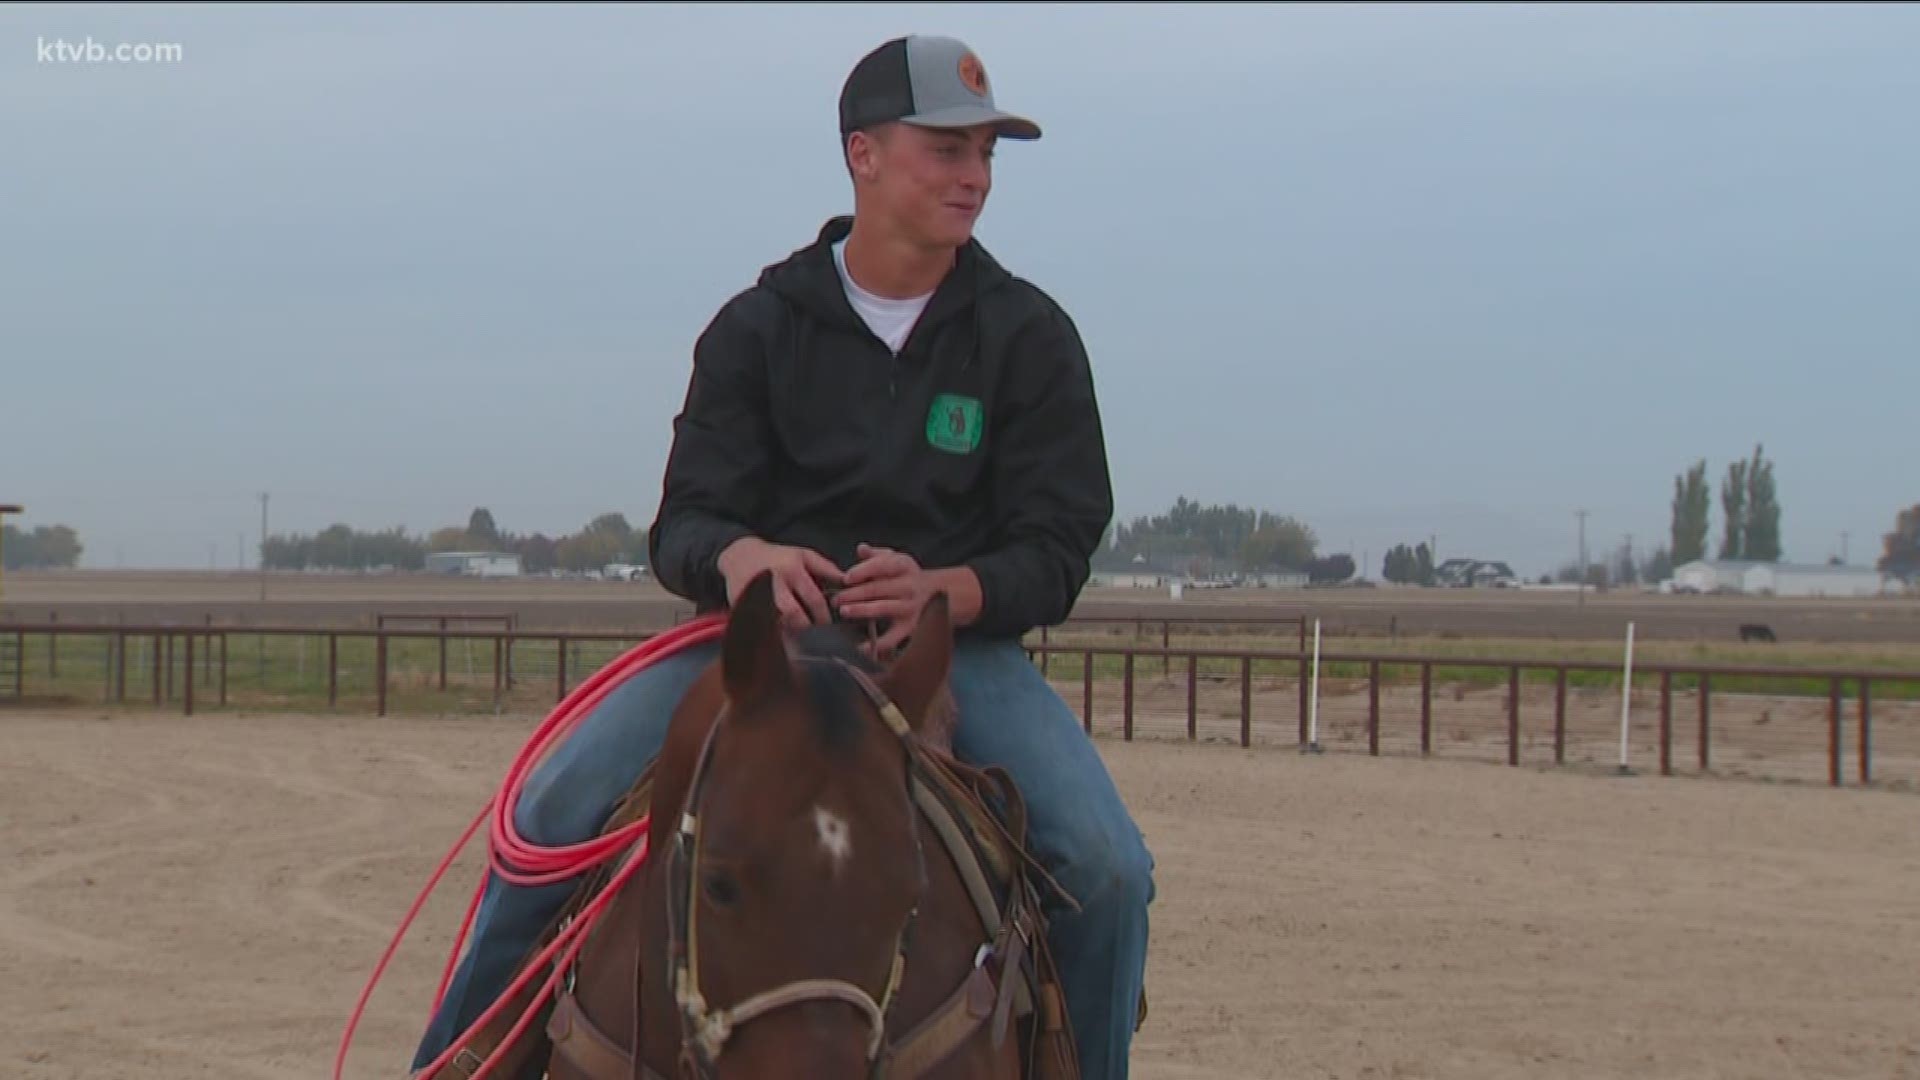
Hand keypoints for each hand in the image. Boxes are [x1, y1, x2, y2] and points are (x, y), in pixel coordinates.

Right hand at [716, 537, 844, 631]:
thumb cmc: (778, 557)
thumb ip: (826, 568)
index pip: (814, 599)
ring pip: (776, 622)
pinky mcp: (743, 605)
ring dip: (789, 634)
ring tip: (799, 643)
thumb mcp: (803, 555)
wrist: (741, 555)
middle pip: (793, 614)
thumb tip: (846, 582)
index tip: (827, 626)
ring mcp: (757, 595)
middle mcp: (776, 582)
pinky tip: (780, 640)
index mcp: (792, 570)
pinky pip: (760, 625)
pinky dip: (772, 634)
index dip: (823, 616)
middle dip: (806, 629)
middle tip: (814, 638)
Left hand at [835, 543, 940, 657]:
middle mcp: (909, 586)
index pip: (882, 565)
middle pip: (878, 588)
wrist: (935, 592)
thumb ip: (876, 555)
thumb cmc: (904, 575)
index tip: (846, 578)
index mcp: (904, 566)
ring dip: (861, 610)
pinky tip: (860, 647)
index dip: (863, 571)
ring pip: (882, 609)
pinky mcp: (909, 628)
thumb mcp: (894, 559)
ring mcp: (910, 608)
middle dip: (854, 593)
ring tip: (844, 611)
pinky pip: (892, 638)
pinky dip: (876, 644)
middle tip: (836, 598)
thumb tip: (861, 549)